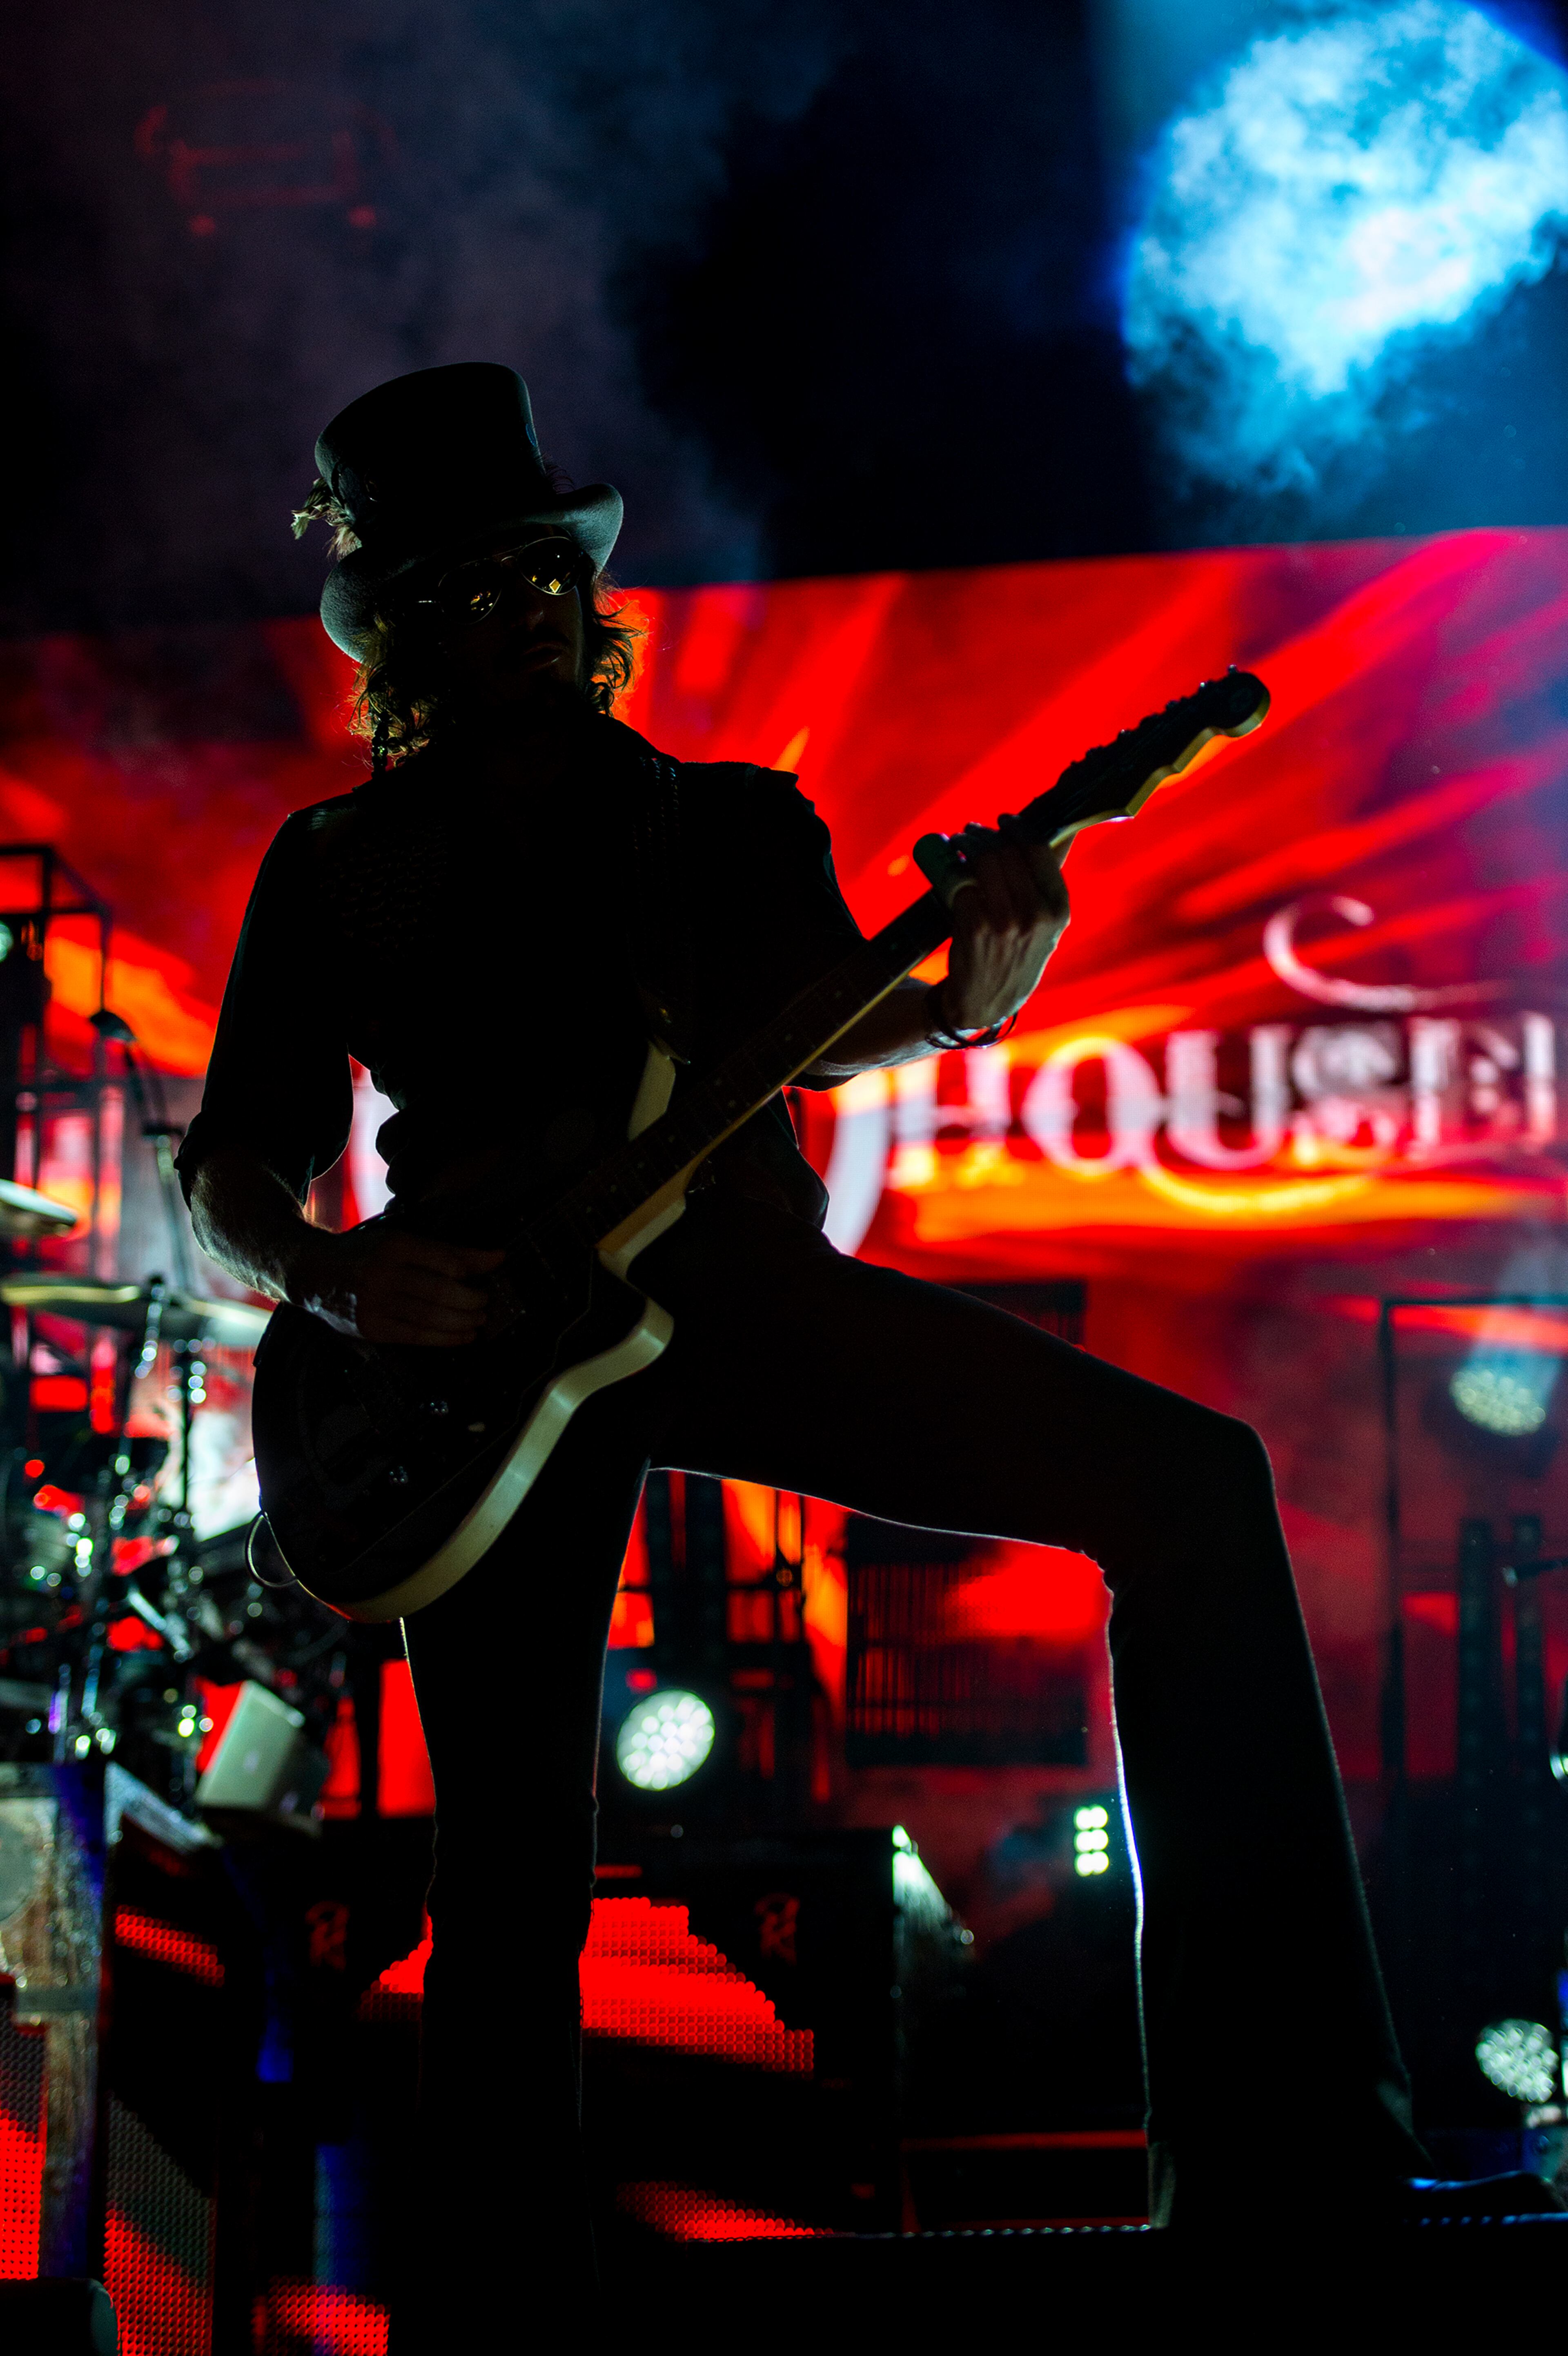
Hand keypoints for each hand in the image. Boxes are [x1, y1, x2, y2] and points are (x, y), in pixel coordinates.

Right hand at [289, 1224, 503, 1346]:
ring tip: (479, 1319)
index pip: (443, 1259)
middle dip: (471, 1299)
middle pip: (439, 1290)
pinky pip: (416, 1336)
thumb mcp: (403, 1242)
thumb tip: (498, 1257)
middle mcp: (383, 1273)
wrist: (314, 1272)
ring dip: (463, 1321)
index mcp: (394, 1245)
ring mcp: (374, 1303)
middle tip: (486, 1301)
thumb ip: (451, 1251)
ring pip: (430, 1316)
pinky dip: (445, 1338)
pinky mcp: (371, 1328)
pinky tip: (463, 1336)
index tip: (488, 1275)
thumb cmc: (368, 1254)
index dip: (470, 1270)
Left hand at [941, 833, 1069, 1030]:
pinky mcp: (975, 925)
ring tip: (960, 841)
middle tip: (973, 830)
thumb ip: (1049, 883)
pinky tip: (950, 863)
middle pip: (1007, 851)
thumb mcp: (1046, 927)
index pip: (1040, 850)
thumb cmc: (1017, 958)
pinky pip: (962, 882)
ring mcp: (1004, 920)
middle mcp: (1035, 914)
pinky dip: (953, 867)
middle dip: (987, 833)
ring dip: (968, 843)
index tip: (1005, 820)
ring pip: (983, 860)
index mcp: (1059, 910)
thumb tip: (1062, 830)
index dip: (1018, 828)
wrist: (987, 1002)